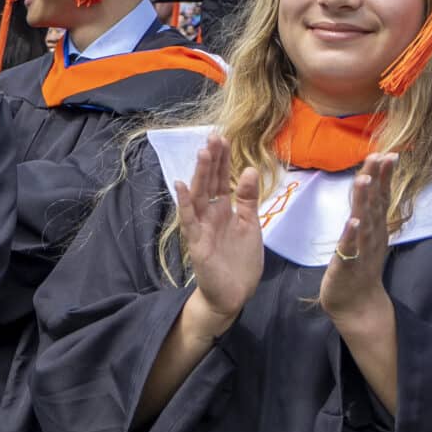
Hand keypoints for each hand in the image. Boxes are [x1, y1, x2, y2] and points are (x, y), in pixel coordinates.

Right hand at [171, 132, 264, 330]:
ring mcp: (201, 227)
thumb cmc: (240, 262)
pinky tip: (181, 185)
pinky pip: (189, 220)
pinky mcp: (196, 242)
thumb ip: (247, 199)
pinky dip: (185, 203)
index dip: (222, 160)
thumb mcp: (250, 225)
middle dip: (212, 160)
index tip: (222, 138)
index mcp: (223, 210)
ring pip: (198, 196)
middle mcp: (210, 214)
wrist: (233, 295)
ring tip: (203, 153)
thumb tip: (250, 169)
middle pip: (209, 182)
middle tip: (213, 136)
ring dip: (199, 174)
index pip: (221, 179)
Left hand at [317, 152, 394, 330]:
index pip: (381, 197)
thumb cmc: (359, 266)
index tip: (387, 153)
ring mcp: (361, 250)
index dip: (384, 176)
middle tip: (381, 156)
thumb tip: (370, 185)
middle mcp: (372, 236)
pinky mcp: (347, 265)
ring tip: (364, 179)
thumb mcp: (366, 235)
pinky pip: (350, 247)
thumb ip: (368, 212)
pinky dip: (352, 234)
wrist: (357, 304)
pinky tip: (353, 221)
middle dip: (377, 180)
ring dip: (364, 201)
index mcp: (375, 227)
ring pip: (364, 222)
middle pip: (376, 204)